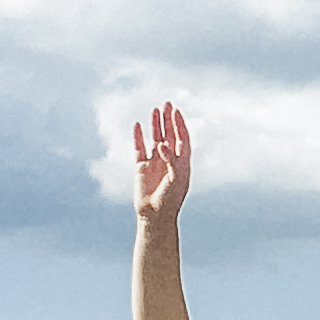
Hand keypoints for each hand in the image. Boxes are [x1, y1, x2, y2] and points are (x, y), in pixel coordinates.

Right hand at [131, 103, 191, 223]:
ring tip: (155, 109)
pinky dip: (138, 136)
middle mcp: (168, 160)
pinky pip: (139, 148)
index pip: (182, 139)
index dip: (180, 125)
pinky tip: (137, 125)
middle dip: (169, 120)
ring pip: (155, 139)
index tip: (177, 112)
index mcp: (182, 162)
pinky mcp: (140, 167)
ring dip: (155, 125)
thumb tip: (163, 144)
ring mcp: (154, 163)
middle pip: (169, 135)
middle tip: (167, 103)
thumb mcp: (176, 179)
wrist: (155, 215)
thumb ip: (172, 160)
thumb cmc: (170, 199)